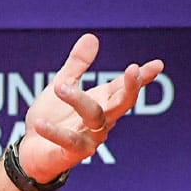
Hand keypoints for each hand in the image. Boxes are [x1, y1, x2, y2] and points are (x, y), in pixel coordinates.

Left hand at [20, 33, 163, 181]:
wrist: (32, 150)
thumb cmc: (52, 116)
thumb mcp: (63, 85)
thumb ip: (77, 65)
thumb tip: (91, 37)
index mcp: (102, 102)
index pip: (125, 87)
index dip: (141, 77)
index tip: (158, 64)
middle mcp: (102, 120)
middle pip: (122, 103)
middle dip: (130, 88)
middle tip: (133, 69)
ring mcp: (90, 137)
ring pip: (94, 117)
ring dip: (79, 100)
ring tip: (59, 86)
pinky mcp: (72, 153)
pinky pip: (68, 141)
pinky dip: (54, 132)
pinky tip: (40, 123)